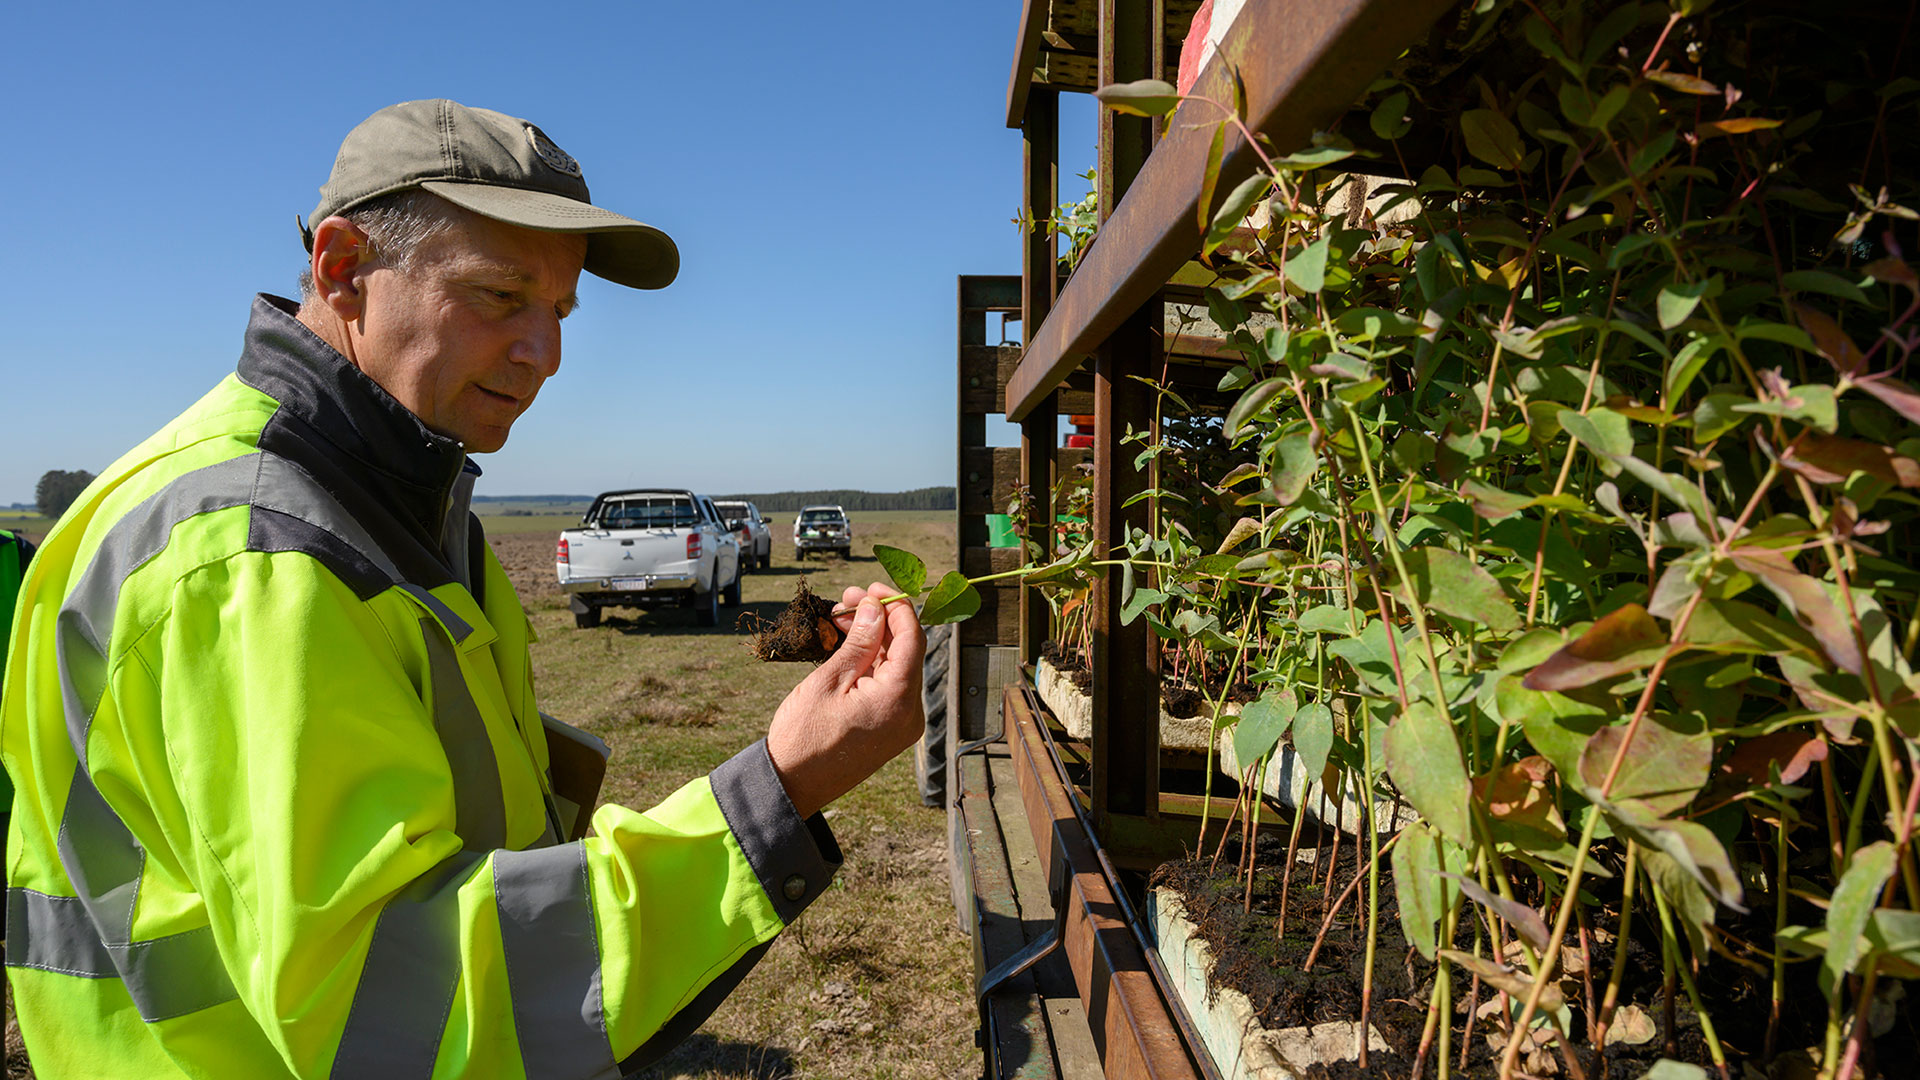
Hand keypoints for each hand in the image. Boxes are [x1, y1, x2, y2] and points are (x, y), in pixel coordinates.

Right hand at [766, 581, 925, 817]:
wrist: (792, 785)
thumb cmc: (804, 736)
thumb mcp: (829, 680)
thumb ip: (860, 642)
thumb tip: (876, 608)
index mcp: (899, 700)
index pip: (912, 638)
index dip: (895, 606)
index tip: (872, 587)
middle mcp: (910, 713)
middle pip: (906, 651)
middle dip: (879, 621)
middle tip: (848, 599)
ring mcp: (902, 724)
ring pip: (896, 667)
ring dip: (873, 640)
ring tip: (841, 619)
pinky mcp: (890, 729)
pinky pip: (889, 686)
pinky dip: (872, 663)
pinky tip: (848, 646)